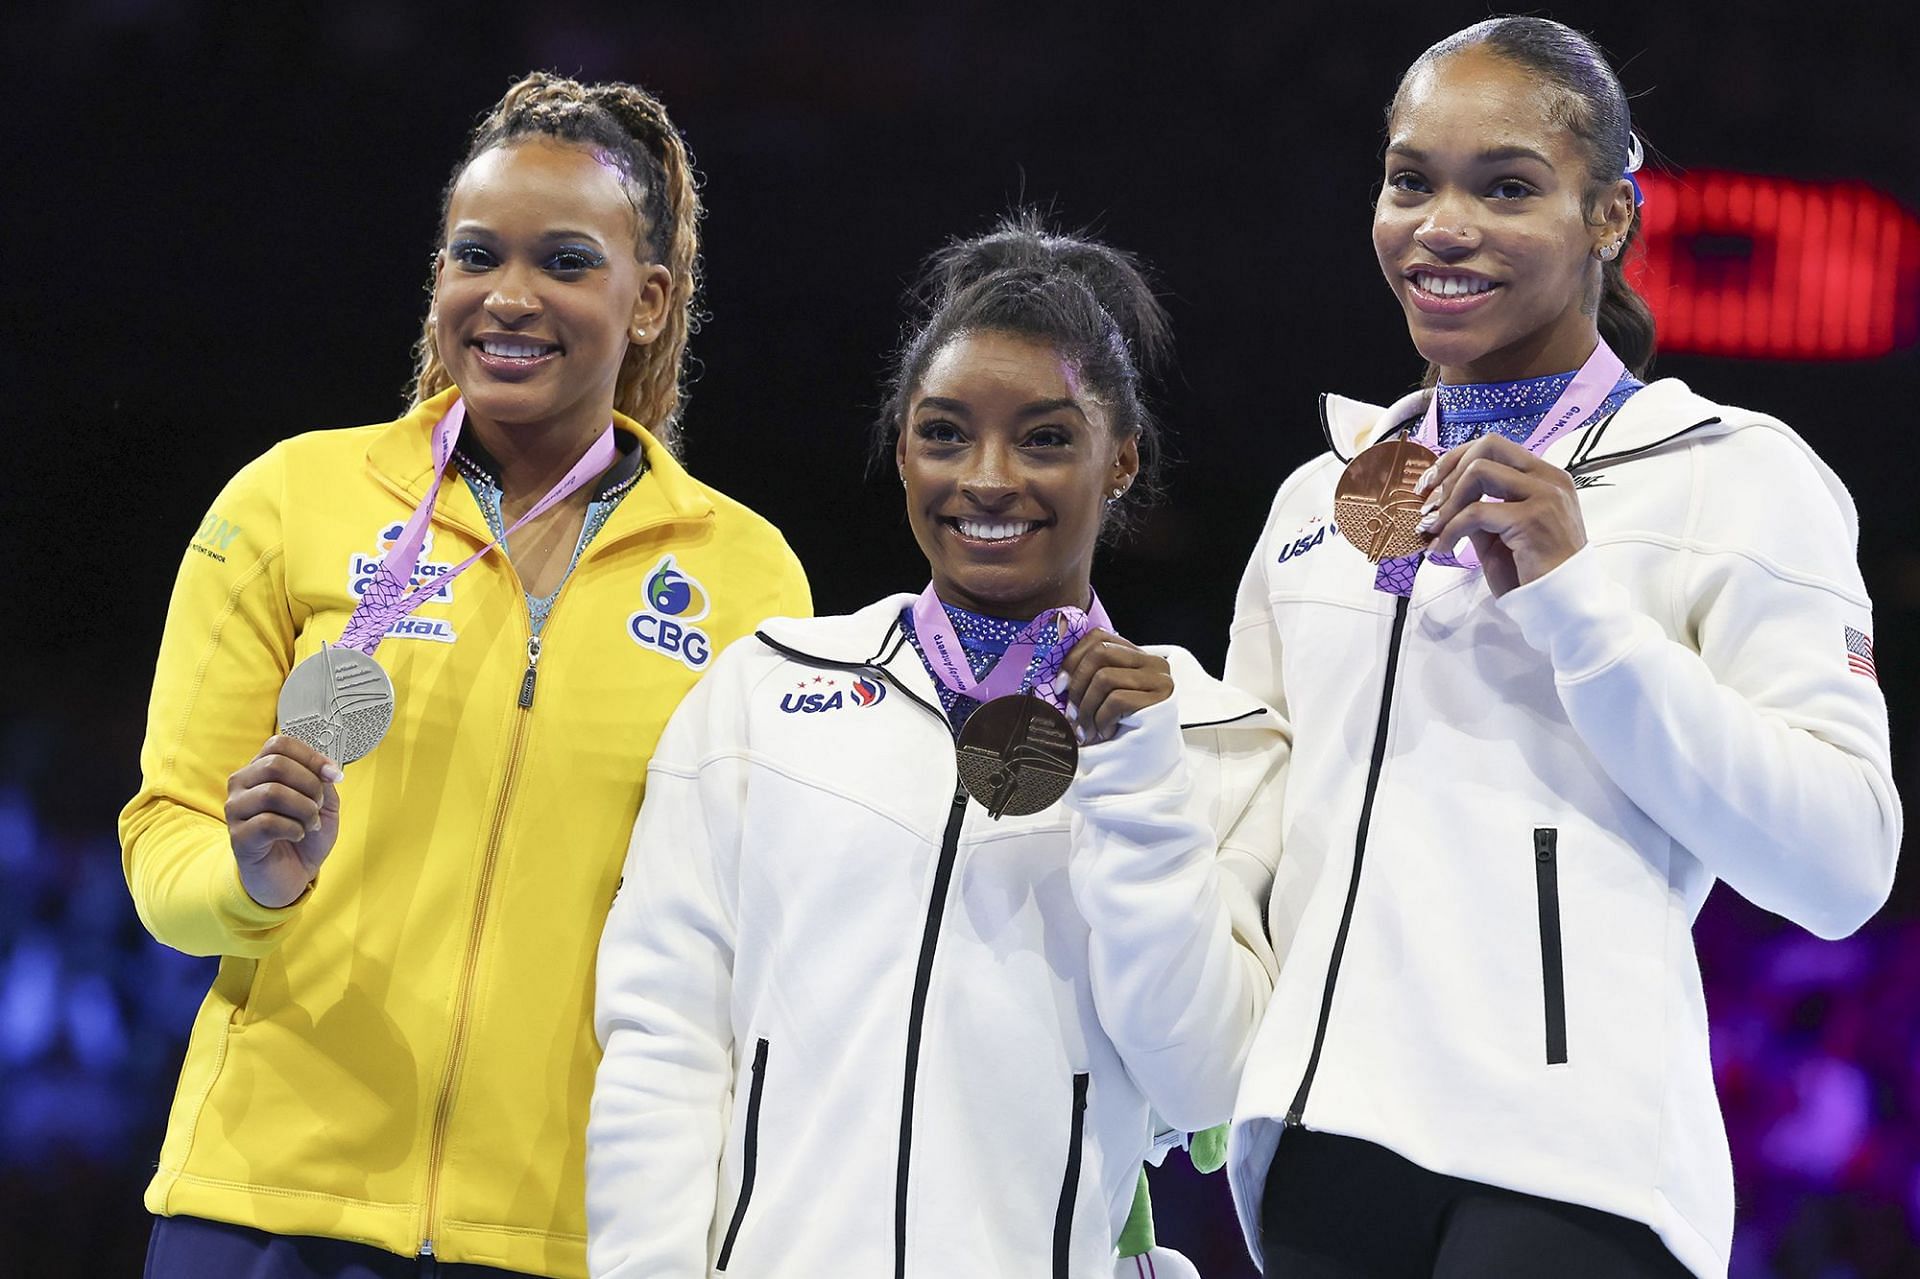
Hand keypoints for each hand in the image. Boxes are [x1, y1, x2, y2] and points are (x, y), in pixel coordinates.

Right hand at [225, 735, 343, 907]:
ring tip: (310, 823)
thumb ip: (323, 782)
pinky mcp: (238, 836)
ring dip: (304, 809)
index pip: (279, 744)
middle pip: (276, 764)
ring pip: (273, 793)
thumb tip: (328, 770)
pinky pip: (268, 822)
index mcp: (261, 769)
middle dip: (310, 784)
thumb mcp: (322, 804)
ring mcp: (236, 809)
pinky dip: (294, 828)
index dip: (311, 756)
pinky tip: (298, 835)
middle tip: (318, 805)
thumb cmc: (302, 835)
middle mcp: (242, 784)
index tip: (332, 775)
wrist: (288, 875)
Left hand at [1060, 629, 1172, 743]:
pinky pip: (1117, 700)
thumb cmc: (1124, 727)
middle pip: (1100, 653)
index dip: (1073, 658)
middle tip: (1071, 714)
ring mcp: (1159, 680)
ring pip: (1104, 678)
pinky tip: (1105, 732)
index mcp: (1136, 656)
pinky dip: (1102, 719)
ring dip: (1087, 709)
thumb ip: (1092, 677)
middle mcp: (1152, 662)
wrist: (1153, 758)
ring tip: (1087, 731)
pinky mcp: (1160, 700)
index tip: (1060, 686)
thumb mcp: (1106, 696)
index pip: (1099, 637)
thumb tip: (1060, 668)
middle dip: (1077, 685)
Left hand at [1414, 434, 1586, 595]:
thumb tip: (1440, 498)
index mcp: (1545, 477)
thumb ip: (1478, 509)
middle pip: (1488, 446)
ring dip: (1447, 501)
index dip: (1455, 459)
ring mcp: (1545, 496)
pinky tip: (1441, 548)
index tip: (1430, 484)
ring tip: (1431, 528)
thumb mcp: (1499, 534)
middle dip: (1448, 471)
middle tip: (1427, 503)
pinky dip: (1450, 530)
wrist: (1563, 605)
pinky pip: (1476, 512)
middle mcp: (1549, 479)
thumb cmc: (1532, 573)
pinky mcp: (1533, 519)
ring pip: (1479, 472)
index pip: (1495, 446)